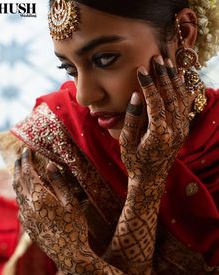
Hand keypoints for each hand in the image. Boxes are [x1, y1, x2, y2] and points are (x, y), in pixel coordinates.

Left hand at [13, 148, 92, 274]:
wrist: (68, 253)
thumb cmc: (74, 226)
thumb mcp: (71, 202)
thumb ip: (59, 183)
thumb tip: (49, 166)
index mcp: (40, 197)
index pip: (29, 173)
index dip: (27, 160)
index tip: (26, 149)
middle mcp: (29, 205)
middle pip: (19, 180)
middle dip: (19, 166)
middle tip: (20, 155)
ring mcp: (26, 216)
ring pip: (17, 192)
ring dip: (18, 178)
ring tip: (20, 169)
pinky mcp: (27, 224)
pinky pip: (20, 204)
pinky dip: (20, 192)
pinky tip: (25, 192)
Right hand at [120, 56, 189, 183]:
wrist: (151, 177)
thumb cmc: (135, 161)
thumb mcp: (127, 143)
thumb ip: (132, 119)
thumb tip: (136, 96)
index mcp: (159, 135)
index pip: (156, 104)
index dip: (149, 85)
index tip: (142, 70)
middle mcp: (175, 131)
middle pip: (172, 97)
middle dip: (164, 76)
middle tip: (157, 58)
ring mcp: (182, 129)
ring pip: (181, 99)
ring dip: (174, 79)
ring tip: (168, 62)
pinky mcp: (183, 129)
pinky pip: (185, 105)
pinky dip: (182, 89)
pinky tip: (179, 77)